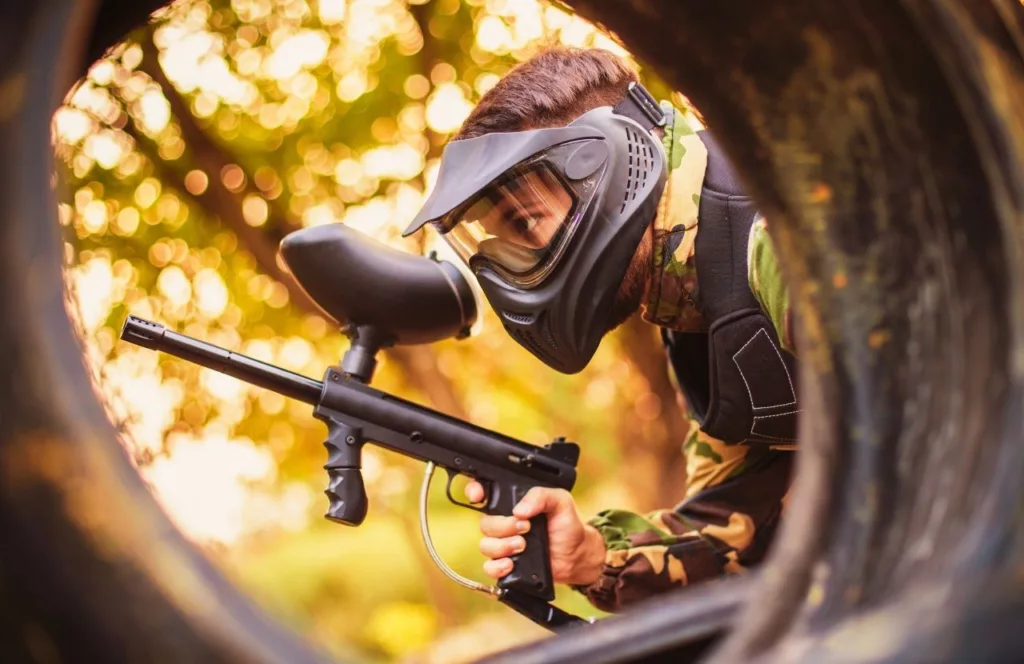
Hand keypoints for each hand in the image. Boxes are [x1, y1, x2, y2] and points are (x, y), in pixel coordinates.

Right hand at [465, 482, 605, 586]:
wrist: (576, 555)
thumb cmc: (567, 525)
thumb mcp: (560, 502)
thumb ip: (541, 496)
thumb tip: (520, 510)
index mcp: (513, 504)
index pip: (485, 494)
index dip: (474, 491)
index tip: (478, 496)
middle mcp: (505, 523)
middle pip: (485, 523)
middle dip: (503, 526)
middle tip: (525, 528)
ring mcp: (504, 544)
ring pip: (485, 545)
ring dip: (502, 546)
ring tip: (523, 546)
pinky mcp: (507, 564)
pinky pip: (489, 567)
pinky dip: (497, 566)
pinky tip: (512, 564)